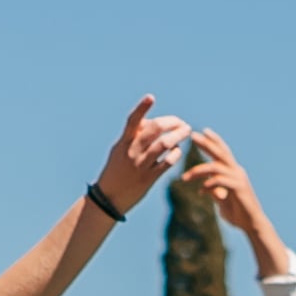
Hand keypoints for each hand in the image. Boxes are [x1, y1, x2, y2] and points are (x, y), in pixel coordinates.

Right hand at [92, 99, 191, 213]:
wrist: (109, 198)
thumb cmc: (116, 169)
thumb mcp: (120, 150)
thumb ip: (134, 136)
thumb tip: (153, 122)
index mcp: (124, 142)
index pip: (132, 121)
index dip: (141, 108)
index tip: (151, 97)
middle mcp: (132, 152)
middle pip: (155, 130)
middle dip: (172, 122)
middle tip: (182, 123)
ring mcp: (141, 165)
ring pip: (164, 144)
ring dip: (178, 135)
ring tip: (186, 131)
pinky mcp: (148, 178)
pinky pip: (167, 163)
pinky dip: (175, 154)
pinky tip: (178, 151)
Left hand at [177, 134, 274, 253]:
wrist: (252, 225)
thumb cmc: (237, 214)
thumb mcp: (222, 200)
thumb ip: (214, 192)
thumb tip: (203, 188)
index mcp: (233, 171)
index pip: (222, 152)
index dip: (213, 141)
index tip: (200, 133)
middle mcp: (237, 171)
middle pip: (221, 152)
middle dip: (206, 143)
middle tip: (192, 135)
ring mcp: (239, 179)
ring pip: (216, 167)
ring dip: (198, 170)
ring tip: (184, 177)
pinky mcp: (239, 188)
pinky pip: (220, 181)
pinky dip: (208, 184)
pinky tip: (201, 191)